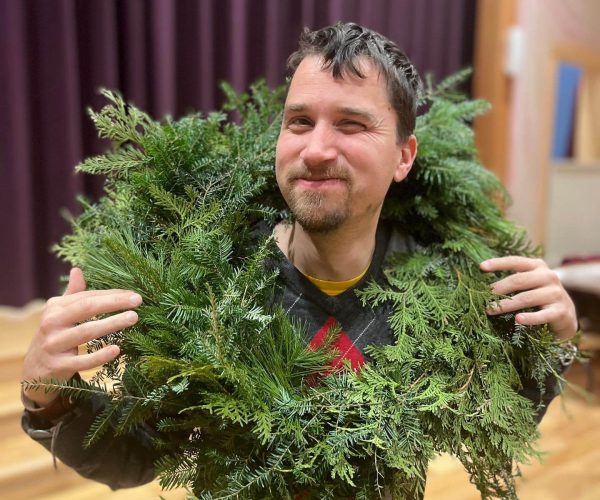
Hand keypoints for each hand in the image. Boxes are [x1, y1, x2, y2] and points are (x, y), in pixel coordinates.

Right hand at [22, 268, 142, 406]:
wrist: (34, 371)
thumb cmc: (56, 336)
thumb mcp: (59, 314)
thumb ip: (72, 294)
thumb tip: (77, 270)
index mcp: (55, 308)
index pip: (87, 297)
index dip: (111, 295)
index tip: (134, 295)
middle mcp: (51, 323)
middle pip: (87, 308)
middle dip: (113, 303)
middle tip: (138, 301)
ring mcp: (53, 345)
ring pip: (86, 332)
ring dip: (112, 323)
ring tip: (133, 318)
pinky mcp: (58, 366)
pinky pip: (82, 361)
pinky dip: (99, 356)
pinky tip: (117, 349)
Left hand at [480, 256, 576, 340]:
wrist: (565, 315)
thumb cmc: (538, 297)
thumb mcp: (529, 283)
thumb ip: (513, 279)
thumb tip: (483, 285)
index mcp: (537, 266)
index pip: (515, 261)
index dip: (498, 263)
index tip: (481, 267)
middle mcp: (548, 276)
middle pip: (518, 280)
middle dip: (498, 289)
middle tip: (481, 296)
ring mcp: (556, 293)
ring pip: (526, 298)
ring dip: (506, 305)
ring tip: (490, 310)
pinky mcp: (561, 311)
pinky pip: (542, 315)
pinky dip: (530, 318)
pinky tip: (518, 319)